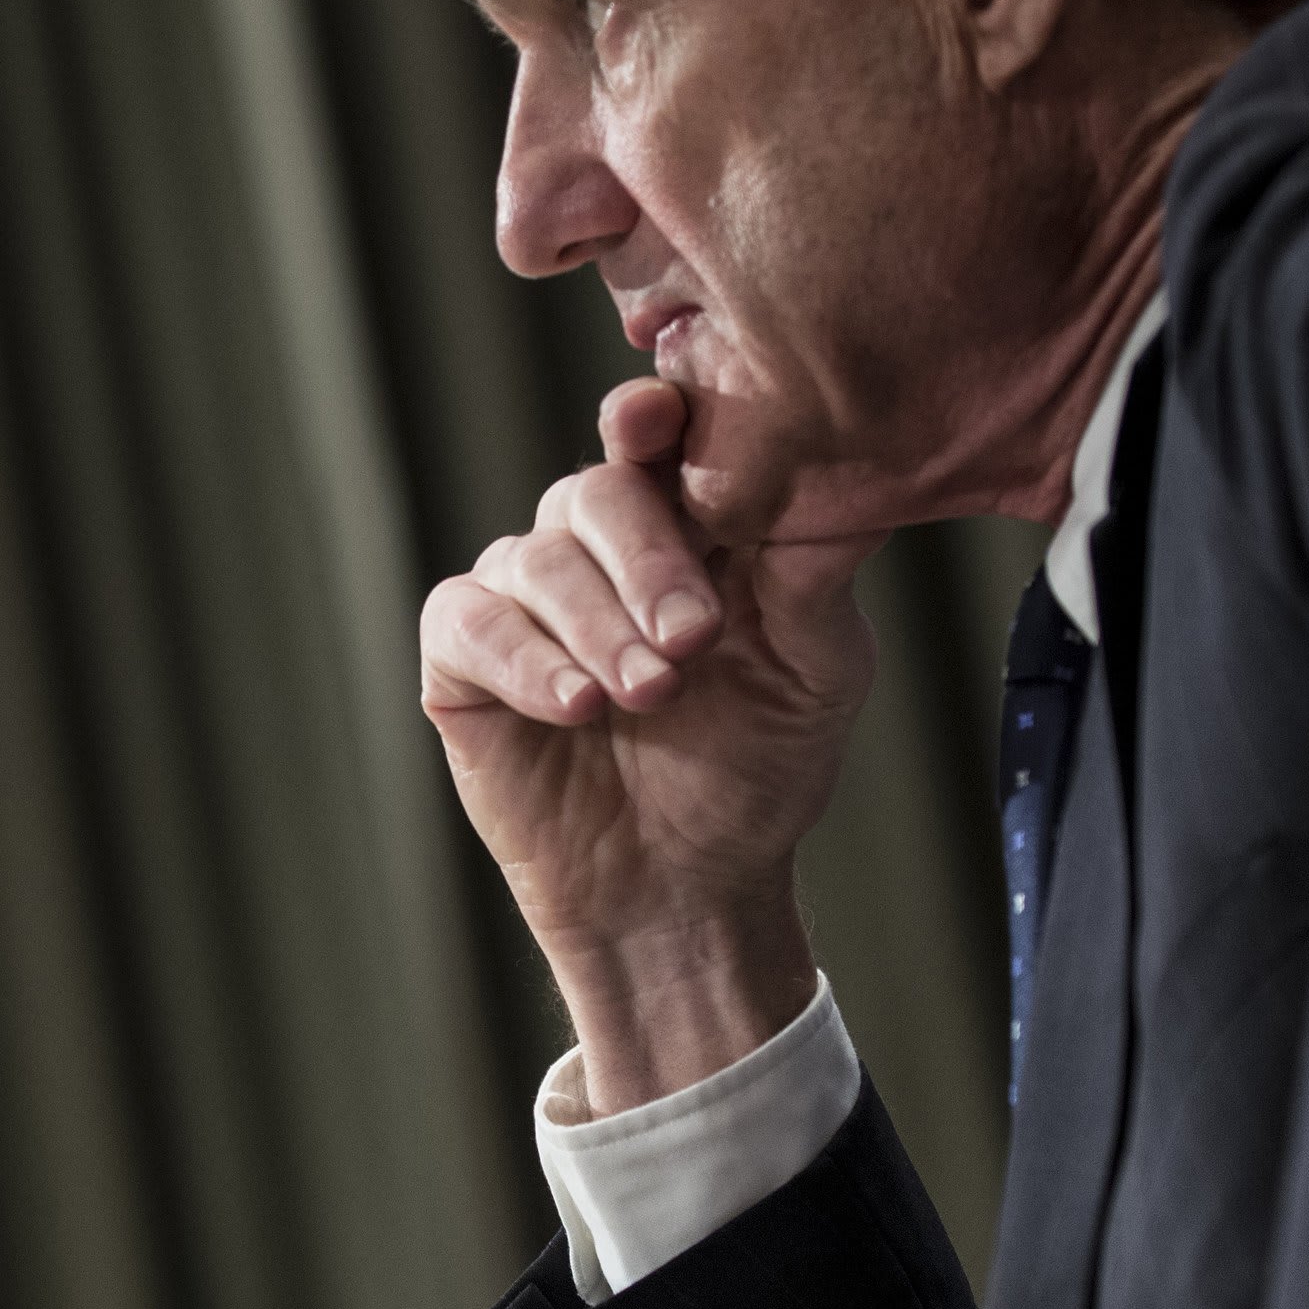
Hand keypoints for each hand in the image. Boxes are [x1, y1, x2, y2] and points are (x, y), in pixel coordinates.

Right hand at [419, 382, 878, 1106]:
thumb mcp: (815, 670)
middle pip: (594, 491)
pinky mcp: (463, 659)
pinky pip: (469, 623)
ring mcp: (525, 596)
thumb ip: (811, 571)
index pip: (665, 441)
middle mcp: (599, 544)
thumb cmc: (757, 768)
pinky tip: (576, 705)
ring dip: (597, 626)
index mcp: (688, 522)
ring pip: (535, 559)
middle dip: (645, 557)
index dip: (653, 420)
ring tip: (650, 694)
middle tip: (693, 635)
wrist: (685, 890)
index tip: (654, 418)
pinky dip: (524, 661)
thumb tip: (845, 477)